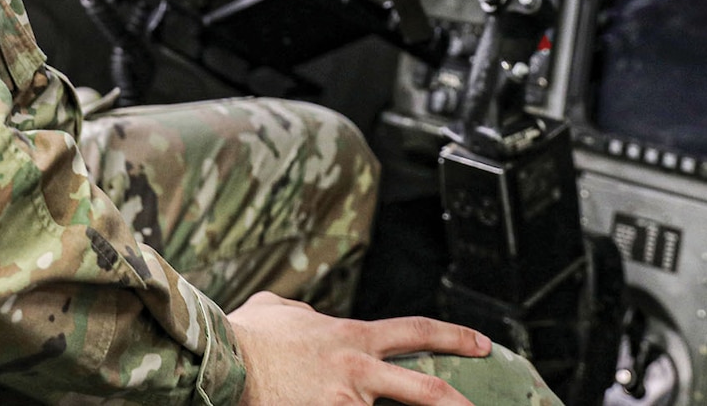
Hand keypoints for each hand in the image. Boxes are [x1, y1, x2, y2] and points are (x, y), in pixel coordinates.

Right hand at [226, 290, 491, 405]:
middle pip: (426, 390)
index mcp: (350, 338)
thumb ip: (304, 314)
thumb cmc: (246, 334)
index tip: (481, 344)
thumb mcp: (278, 310)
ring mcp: (345, 403)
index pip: (415, 331)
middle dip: (460, 404)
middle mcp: (357, 371)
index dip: (453, 336)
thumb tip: (309, 318)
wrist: (224, 360)